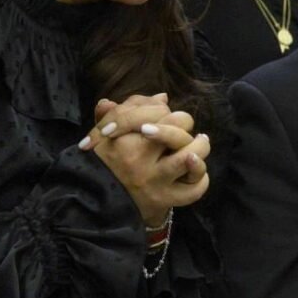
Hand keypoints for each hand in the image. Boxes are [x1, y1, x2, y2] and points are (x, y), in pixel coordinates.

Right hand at [80, 94, 210, 224]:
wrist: (96, 200)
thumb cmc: (106, 160)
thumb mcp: (106, 131)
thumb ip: (128, 110)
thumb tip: (162, 97)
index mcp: (123, 138)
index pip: (157, 109)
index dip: (163, 108)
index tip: (161, 114)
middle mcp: (138, 158)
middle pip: (177, 127)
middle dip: (183, 122)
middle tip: (181, 127)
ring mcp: (153, 180)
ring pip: (190, 156)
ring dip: (200, 146)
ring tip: (199, 142)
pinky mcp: (164, 200)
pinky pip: (193, 189)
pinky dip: (201, 177)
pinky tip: (195, 166)